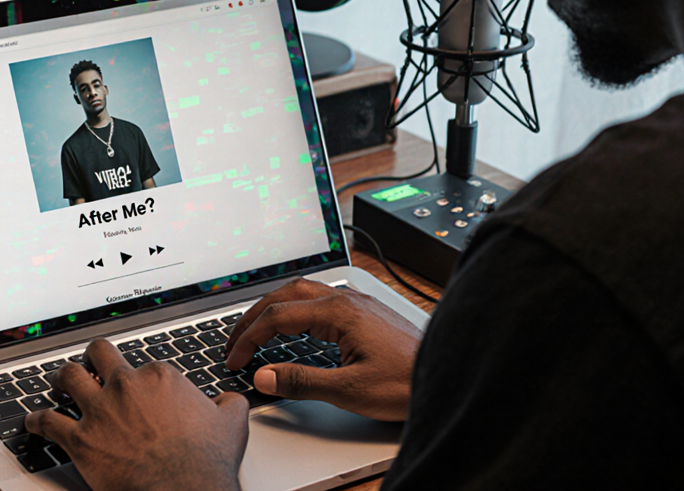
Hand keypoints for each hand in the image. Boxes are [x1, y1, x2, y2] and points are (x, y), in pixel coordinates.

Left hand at [23, 338, 248, 490]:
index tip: (137, 385)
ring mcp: (100, 410)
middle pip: (99, 354)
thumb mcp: (231, 422)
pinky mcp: (80, 440)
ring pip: (67, 378)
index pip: (141, 364)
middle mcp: (126, 385)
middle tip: (89, 364)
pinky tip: (31, 422)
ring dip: (60, 379)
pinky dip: (35, 421)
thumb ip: (227, 404)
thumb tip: (228, 401)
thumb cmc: (205, 461)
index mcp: (160, 376)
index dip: (139, 375)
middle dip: (92, 358)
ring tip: (57, 383)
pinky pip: (47, 422)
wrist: (183, 490)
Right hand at [225, 278, 422, 420]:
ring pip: (301, 293)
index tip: (234, 359)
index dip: (249, 338)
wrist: (449, 372)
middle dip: (253, 317)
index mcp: (339, 312)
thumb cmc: (407, 382)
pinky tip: (292, 328)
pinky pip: (317, 301)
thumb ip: (302, 381)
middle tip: (233, 342)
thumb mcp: (350, 390)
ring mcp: (356, 303)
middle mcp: (346, 300)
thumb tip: (264, 375)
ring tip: (254, 332)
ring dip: (272, 309)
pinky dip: (292, 311)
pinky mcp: (364, 312)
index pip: (277, 316)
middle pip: (284, 295)